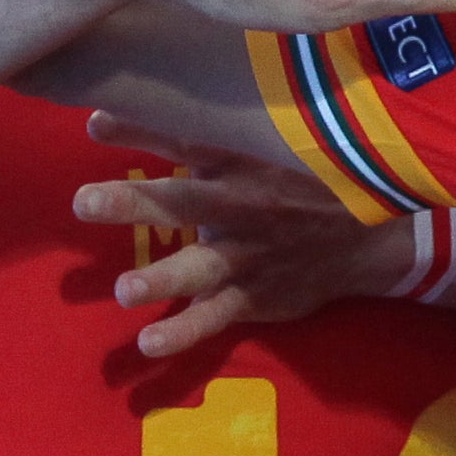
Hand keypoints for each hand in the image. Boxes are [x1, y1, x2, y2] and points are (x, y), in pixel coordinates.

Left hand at [75, 112, 419, 358]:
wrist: (370, 238)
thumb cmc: (301, 179)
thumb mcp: (266, 143)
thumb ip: (195, 128)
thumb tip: (100, 113)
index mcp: (242, 159)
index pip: (189, 135)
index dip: (142, 127)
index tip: (95, 124)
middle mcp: (242, 205)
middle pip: (185, 201)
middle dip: (136, 202)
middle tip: (84, 203)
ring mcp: (248, 255)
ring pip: (201, 266)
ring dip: (162, 278)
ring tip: (126, 291)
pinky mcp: (254, 295)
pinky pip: (216, 315)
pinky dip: (184, 331)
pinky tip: (149, 342)